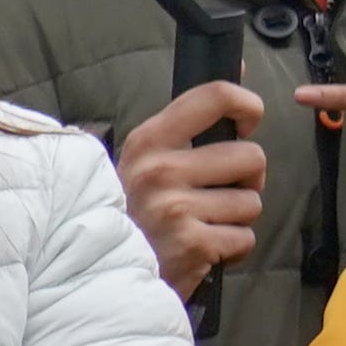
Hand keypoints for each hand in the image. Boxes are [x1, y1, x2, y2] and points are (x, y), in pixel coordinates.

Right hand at [115, 77, 269, 292]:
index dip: (248, 106)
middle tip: (217, 194)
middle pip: (251, 156)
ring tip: (203, 225)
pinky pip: (244, 238)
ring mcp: (174, 208)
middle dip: (246, 180)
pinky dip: (231, 249)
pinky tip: (203, 250)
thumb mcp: (142, 162)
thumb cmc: (130, 215)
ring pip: (251, 202)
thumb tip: (240, 68)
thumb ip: (186, 124)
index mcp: (147, 142)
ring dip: (236, 218)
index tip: (246, 124)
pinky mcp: (191, 245)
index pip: (215, 96)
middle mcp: (159, 170)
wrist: (94, 277)